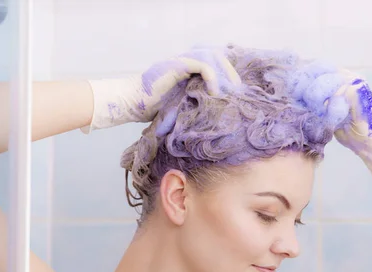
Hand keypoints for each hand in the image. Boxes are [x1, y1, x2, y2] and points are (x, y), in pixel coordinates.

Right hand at [81, 48, 241, 133]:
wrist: (134, 103)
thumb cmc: (155, 108)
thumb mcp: (184, 105)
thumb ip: (199, 102)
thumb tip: (220, 114)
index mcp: (190, 69)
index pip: (217, 62)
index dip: (229, 73)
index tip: (238, 92)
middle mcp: (187, 61)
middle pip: (218, 56)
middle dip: (230, 73)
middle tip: (238, 91)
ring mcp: (182, 61)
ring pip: (213, 57)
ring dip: (224, 74)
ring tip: (230, 92)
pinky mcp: (177, 65)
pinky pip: (202, 66)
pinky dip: (212, 78)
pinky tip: (214, 93)